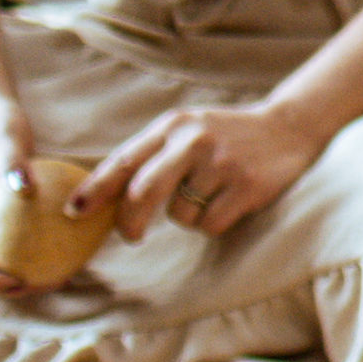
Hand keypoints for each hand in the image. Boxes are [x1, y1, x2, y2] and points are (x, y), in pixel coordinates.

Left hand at [98, 96, 334, 251]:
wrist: (288, 126)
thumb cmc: (226, 135)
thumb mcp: (187, 130)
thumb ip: (152, 154)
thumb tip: (106, 196)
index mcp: (172, 125)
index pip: (124, 160)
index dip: (95, 189)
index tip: (73, 212)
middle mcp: (193, 141)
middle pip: (143, 192)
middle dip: (129, 221)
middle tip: (130, 236)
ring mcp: (221, 164)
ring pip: (180, 214)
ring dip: (188, 215)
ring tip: (210, 194)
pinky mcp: (246, 187)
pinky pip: (210, 224)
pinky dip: (214, 222)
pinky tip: (229, 201)